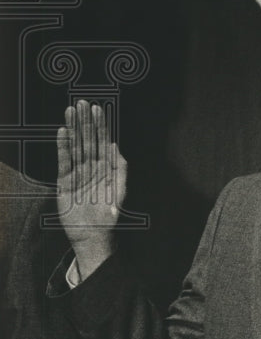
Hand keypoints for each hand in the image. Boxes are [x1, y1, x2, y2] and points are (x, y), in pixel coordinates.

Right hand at [57, 100, 126, 277]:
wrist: (94, 235)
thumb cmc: (109, 215)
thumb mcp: (120, 192)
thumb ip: (120, 169)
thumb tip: (115, 146)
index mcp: (105, 166)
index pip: (102, 141)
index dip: (99, 125)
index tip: (96, 108)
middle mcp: (90, 166)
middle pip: (87, 139)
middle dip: (84, 121)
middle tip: (81, 103)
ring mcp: (77, 173)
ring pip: (75, 146)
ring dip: (72, 129)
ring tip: (70, 111)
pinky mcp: (64, 182)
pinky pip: (64, 161)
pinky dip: (63, 147)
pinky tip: (63, 133)